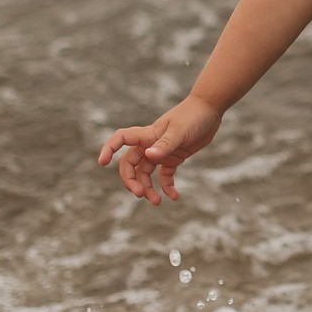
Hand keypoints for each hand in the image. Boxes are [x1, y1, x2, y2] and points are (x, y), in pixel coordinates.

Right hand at [96, 95, 223, 205]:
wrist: (209, 110)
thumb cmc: (193, 116)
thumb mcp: (180, 131)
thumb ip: (165, 144)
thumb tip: (149, 156)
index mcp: (147, 135)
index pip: (120, 139)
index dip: (109, 149)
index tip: (102, 162)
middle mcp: (149, 145)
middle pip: (130, 165)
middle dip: (131, 181)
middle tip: (141, 194)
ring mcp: (160, 152)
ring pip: (145, 174)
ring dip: (148, 189)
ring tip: (157, 202)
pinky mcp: (173, 157)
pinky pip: (164, 175)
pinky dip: (167, 186)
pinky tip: (174, 196)